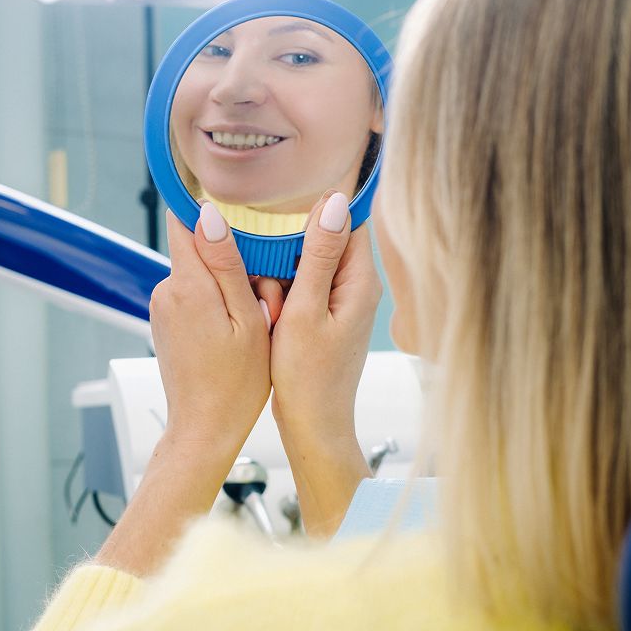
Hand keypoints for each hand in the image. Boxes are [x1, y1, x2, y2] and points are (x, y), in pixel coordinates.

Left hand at [96, 204, 271, 575]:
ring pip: (201, 272)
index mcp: (188, 285)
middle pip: (200, 246)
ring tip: (258, 316)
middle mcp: (167, 290)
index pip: (185, 220)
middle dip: (233, 256)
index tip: (228, 185)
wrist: (204, 430)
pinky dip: (218, 302)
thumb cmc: (235, 383)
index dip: (206, 201)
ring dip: (228, 283)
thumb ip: (227, 265)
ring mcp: (163, 307)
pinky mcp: (166, 322)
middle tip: (267, 289)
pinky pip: (195, 295)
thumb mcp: (247, 321)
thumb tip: (209, 213)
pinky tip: (240, 329)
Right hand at [269, 192, 382, 536]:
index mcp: (360, 281)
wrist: (313, 428)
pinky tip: (271, 311)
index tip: (285, 206)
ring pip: (307, 263)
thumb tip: (333, 202)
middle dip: (289, 246)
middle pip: (322, 238)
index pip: (346, 219)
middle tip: (271, 274)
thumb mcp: (306, 311)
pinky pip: (302, 286)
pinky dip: (283, 291)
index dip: (314, 209)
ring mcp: (343, 302)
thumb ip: (319, 255)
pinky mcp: (326, 316)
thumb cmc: (310, 379)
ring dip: (282, 272)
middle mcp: (357, 287)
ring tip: (270, 301)